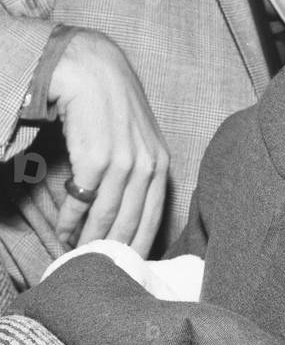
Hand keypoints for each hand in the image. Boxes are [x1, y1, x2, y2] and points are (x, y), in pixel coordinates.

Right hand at [47, 30, 168, 255]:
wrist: (93, 72)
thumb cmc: (112, 109)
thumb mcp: (138, 142)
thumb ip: (137, 175)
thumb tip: (124, 217)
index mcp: (161, 164)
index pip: (153, 220)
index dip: (137, 249)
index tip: (124, 271)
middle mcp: (148, 165)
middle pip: (129, 225)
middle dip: (110, 254)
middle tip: (92, 272)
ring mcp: (124, 162)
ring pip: (105, 219)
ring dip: (86, 242)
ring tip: (73, 257)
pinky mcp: (96, 159)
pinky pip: (81, 202)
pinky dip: (69, 222)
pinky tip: (62, 231)